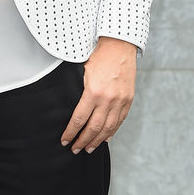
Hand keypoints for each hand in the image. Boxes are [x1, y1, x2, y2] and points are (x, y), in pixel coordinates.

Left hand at [61, 37, 136, 152]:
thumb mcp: (82, 72)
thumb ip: (78, 91)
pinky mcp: (128, 99)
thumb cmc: (98, 56)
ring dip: (97, 140)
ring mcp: (120, 100)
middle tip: (75, 149)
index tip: (64, 140)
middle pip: (94, 128)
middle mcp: (108, 99)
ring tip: (89, 148)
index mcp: (93, 92)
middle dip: (83, 141)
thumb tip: (70, 109)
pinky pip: (120, 120)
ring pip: (108, 127)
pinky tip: (105, 138)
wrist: (120, 45)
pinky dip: (112, 131)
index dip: (71, 132)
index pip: (79, 119)